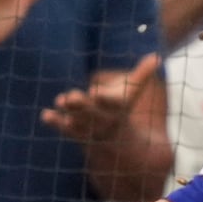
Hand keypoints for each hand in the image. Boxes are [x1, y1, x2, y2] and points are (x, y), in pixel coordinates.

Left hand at [41, 52, 160, 144]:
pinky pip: (64, 129)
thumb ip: (143, 74)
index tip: (95, 93)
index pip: (113, 104)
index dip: (104, 99)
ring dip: (69, 115)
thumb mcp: (133, 92)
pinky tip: (45, 115)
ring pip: (79, 124)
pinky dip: (55, 122)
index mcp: (118, 109)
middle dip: (82, 106)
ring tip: (60, 102)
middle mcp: (105, 121)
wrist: (119, 144)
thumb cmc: (122, 108)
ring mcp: (90, 129)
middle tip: (70, 97)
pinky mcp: (76, 133)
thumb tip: (157, 57)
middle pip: (94, 114)